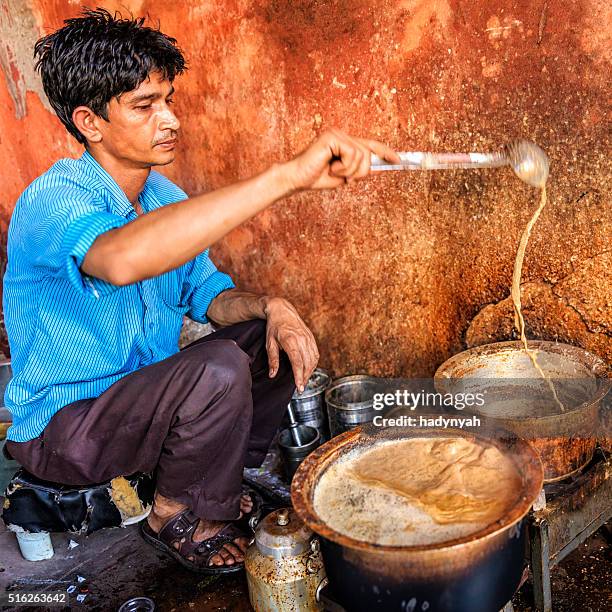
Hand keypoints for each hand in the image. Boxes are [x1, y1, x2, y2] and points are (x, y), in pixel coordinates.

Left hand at [264, 297, 318, 392]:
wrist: (282, 310)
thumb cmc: (274, 327)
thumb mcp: (269, 343)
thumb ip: (272, 360)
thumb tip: (272, 375)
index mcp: (290, 340)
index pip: (297, 362)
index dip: (299, 376)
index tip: (299, 387)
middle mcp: (302, 339)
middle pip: (307, 363)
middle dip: (305, 377)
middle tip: (300, 388)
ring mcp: (308, 338)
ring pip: (314, 359)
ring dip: (310, 372)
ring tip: (304, 381)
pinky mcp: (312, 338)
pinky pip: (316, 354)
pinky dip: (314, 364)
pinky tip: (309, 370)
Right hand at [283, 128, 399, 190]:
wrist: (298, 179)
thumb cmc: (317, 178)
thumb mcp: (345, 176)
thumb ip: (360, 170)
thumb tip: (379, 167)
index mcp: (345, 142)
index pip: (371, 145)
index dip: (386, 152)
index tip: (400, 160)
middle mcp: (342, 134)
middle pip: (368, 154)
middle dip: (359, 171)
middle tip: (343, 177)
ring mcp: (337, 134)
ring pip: (362, 155)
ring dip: (349, 171)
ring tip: (334, 172)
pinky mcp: (332, 136)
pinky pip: (352, 154)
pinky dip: (343, 167)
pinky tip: (330, 167)